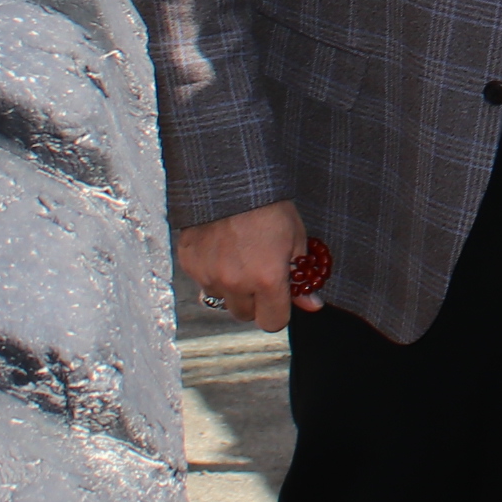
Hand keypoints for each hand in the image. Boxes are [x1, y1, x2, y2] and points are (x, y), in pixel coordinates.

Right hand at [178, 200, 315, 328]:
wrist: (231, 180)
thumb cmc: (268, 205)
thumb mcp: (296, 239)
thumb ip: (301, 277)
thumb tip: (311, 304)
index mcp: (266, 279)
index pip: (273, 322)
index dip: (278, 311)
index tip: (279, 299)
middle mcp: (235, 282)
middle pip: (245, 314)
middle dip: (254, 301)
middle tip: (259, 274)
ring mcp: (208, 274)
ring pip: (222, 298)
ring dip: (231, 287)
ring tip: (239, 256)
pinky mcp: (190, 264)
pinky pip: (202, 281)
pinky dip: (212, 271)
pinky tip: (221, 248)